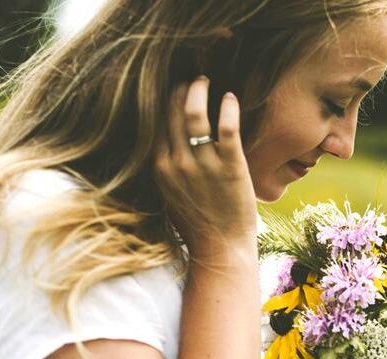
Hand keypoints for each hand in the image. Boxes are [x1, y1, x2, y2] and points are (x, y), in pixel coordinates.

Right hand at [153, 75, 257, 256]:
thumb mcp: (171, 195)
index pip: (155, 123)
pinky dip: (228, 107)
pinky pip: (226, 127)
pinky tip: (231, 98)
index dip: (162, 101)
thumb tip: (166, 147)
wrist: (220, 250)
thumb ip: (168, 169)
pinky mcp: (230, 167)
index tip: (171, 89)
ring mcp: (203, 164)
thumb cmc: (199, 225)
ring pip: (194, 113)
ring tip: (205, 81)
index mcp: (160, 168)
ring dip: (199, 90)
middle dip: (179, 89)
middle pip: (171, 112)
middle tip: (190, 80)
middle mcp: (177, 163)